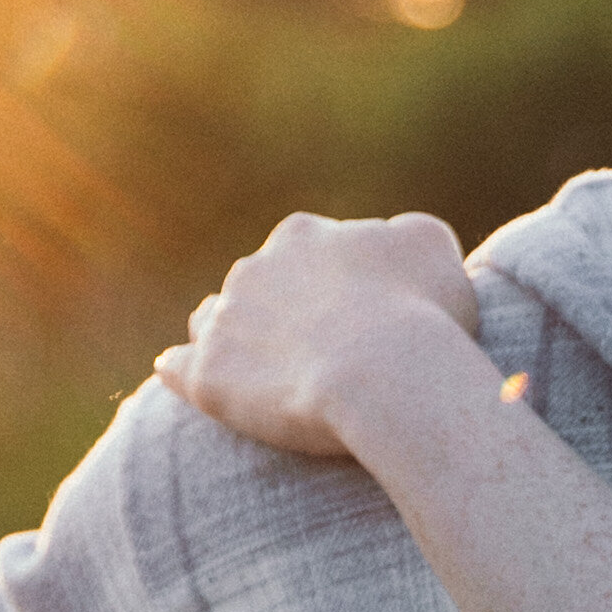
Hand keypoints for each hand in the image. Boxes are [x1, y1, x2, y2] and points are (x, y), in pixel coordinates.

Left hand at [159, 213, 493, 461]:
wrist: (385, 377)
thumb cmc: (421, 315)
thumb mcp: (433, 250)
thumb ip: (407, 234)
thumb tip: (392, 237)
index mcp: (302, 236)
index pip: (304, 250)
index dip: (329, 282)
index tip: (353, 313)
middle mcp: (252, 268)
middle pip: (256, 285)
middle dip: (278, 309)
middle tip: (313, 348)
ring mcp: (223, 322)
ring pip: (212, 320)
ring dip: (229, 335)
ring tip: (256, 368)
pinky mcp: (207, 377)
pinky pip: (177, 369)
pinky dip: (179, 370)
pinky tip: (179, 376)